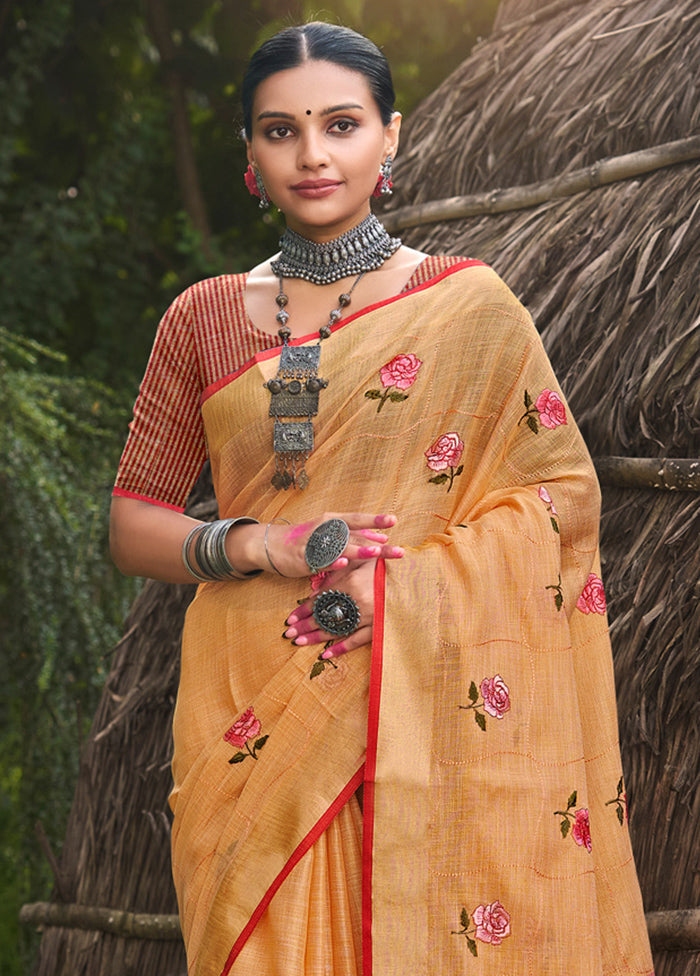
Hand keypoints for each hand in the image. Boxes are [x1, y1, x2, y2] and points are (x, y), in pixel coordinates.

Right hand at [251, 512, 402, 578]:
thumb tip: (382, 539)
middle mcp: (325, 529)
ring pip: (340, 547)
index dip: (375, 520)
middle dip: (377, 543)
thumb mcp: (330, 533)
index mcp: (332, 521)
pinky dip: (334, 561)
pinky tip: (345, 562)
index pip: (357, 519)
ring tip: (376, 551)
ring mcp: (315, 544)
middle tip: (398, 549)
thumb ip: (354, 536)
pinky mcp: (305, 558)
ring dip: (359, 548)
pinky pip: (321, 561)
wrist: (271, 545)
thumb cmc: (306, 539)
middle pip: (355, 536)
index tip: (394, 520)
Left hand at [284, 559, 382, 657]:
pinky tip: (325, 653)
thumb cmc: (386, 566)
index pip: (319, 600)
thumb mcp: (362, 561)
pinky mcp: (378, 627)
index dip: (303, 610)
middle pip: (323, 616)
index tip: (289, 619)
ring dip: (315, 637)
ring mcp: (367, 617)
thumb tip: (318, 588)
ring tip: (299, 642)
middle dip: (304, 626)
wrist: (415, 576)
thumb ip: (339, 572)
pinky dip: (341, 647)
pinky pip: (357, 640)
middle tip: (288, 634)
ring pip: (336, 630)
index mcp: (350, 583)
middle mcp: (355, 602)